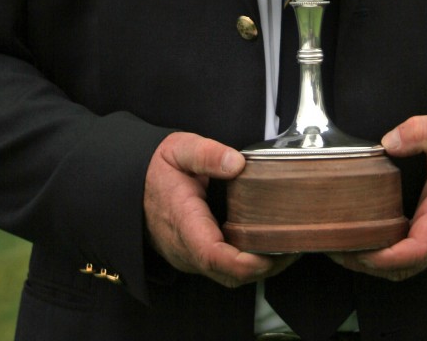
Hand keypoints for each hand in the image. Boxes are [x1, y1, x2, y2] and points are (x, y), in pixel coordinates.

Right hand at [143, 132, 295, 287]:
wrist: (131, 185)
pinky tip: (267, 245)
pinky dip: (247, 263)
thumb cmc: (157, 168)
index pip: (213, 255)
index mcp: (182, 221)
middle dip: (264, 267)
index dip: (245, 261)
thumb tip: (238, 163)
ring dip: (259, 268)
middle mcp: (185, 248)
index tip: (274, 252)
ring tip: (288, 246)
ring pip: (228, 277)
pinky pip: (223, 270)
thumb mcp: (179, 149)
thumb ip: (208, 154)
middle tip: (295, 246)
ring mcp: (189, 256)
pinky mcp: (194, 256)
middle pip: (228, 274)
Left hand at [332, 115, 426, 281]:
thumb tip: (388, 142)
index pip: (418, 250)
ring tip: (340, 244)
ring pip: (404, 267)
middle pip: (404, 267)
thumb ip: (419, 132)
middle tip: (333, 245)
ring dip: (372, 263)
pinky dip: (382, 255)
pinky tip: (362, 238)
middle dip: (367, 264)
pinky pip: (407, 257)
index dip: (387, 256)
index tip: (360, 249)